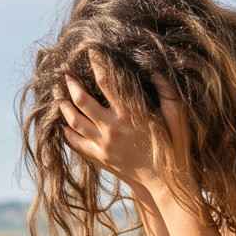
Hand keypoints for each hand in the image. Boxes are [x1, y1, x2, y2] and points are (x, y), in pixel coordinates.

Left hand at [59, 50, 188, 193]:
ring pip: (73, 121)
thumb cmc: (173, 148)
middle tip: (65, 73)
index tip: (91, 51)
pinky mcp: (99, 158)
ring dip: (63, 105)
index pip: (106, 82)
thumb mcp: (176, 117)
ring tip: (58, 94)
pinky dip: (66, 132)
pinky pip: (75, 143)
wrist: (165, 184)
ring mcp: (103, 145)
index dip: (97, 63)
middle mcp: (112, 128)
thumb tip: (155, 71)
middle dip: (71, 84)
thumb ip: (167, 92)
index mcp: (130, 114)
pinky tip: (62, 123)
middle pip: (81, 100)